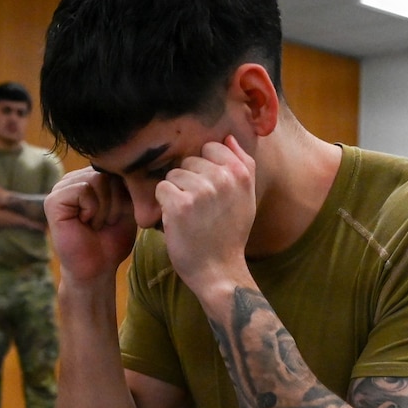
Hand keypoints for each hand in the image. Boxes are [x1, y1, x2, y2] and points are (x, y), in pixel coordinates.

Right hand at [46, 167, 136, 286]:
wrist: (97, 268)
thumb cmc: (111, 240)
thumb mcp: (128, 206)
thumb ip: (128, 183)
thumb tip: (134, 162)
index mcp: (89, 178)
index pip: (116, 167)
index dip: (125, 192)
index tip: (119, 215)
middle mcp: (73, 179)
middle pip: (107, 172)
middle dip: (116, 201)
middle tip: (105, 222)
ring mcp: (61, 188)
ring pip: (96, 179)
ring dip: (105, 207)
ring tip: (96, 223)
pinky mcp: (53, 200)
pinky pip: (84, 190)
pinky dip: (92, 210)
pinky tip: (85, 223)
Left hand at [157, 137, 256, 294]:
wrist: (219, 270)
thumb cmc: (230, 234)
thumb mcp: (246, 198)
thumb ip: (242, 164)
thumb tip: (229, 137)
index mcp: (240, 173)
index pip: (211, 147)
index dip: (205, 168)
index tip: (210, 191)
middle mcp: (223, 178)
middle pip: (190, 160)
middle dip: (189, 181)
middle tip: (200, 208)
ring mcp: (201, 190)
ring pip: (173, 174)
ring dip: (176, 193)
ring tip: (190, 215)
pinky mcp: (180, 204)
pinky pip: (161, 188)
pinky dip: (164, 204)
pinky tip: (177, 220)